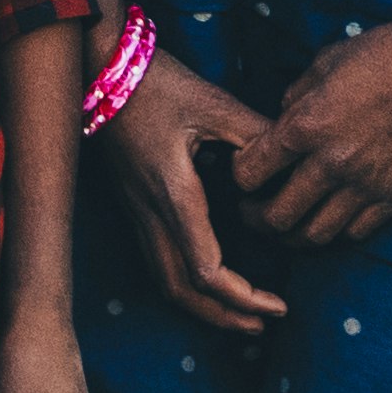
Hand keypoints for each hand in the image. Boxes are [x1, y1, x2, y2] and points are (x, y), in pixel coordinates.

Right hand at [89, 47, 286, 332]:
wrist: (100, 68)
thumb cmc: (156, 83)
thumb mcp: (213, 102)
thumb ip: (254, 134)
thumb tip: (291, 162)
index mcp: (175, 194)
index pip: (207, 269)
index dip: (243, 297)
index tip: (278, 305)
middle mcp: (151, 213)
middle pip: (182, 291)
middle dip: (225, 316)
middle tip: (264, 324)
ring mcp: (137, 212)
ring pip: (165, 282)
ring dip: (203, 308)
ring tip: (240, 315)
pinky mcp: (133, 205)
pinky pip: (157, 262)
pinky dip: (185, 287)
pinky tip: (208, 283)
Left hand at [231, 12, 391, 249]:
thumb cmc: (384, 52)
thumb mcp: (325, 62)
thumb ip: (295, 98)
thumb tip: (281, 122)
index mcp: (306, 126)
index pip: (251, 173)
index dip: (238, 178)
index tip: (243, 175)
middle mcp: (332, 163)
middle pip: (277, 218)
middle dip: (256, 219)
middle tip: (253, 212)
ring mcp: (367, 185)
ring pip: (316, 236)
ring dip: (293, 235)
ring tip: (288, 225)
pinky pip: (357, 233)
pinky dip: (337, 231)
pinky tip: (331, 217)